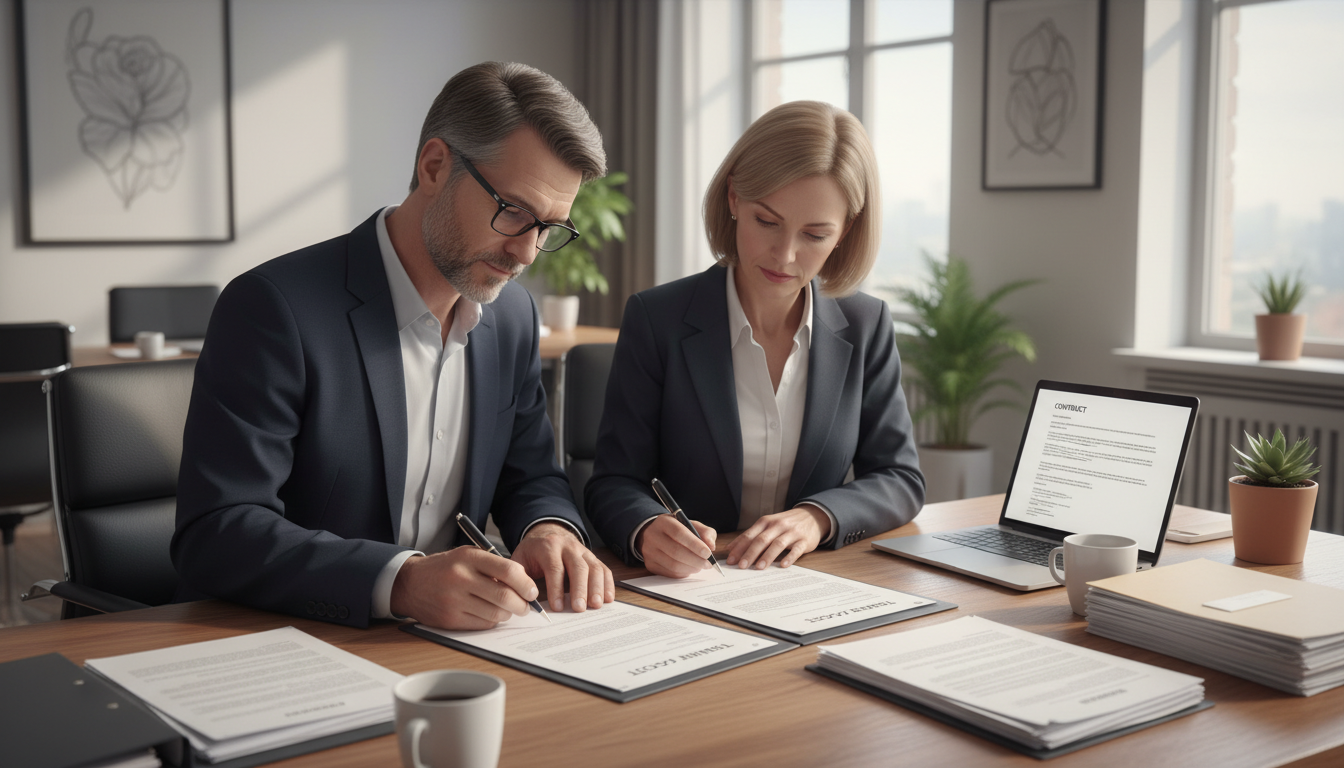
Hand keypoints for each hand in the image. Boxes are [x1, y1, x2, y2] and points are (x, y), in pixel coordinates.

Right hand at [390, 547, 538, 629]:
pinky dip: (492, 621)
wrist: (410, 583)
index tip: (532, 591)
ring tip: (506, 609)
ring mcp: (455, 600)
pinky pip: (482, 624)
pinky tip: (488, 613)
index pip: (508, 571)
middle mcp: (461, 578)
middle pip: (504, 596)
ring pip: (496, 614)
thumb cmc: (445, 568)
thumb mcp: (467, 556)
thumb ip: (494, 565)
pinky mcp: (450, 619)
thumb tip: (523, 583)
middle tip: (526, 606)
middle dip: (522, 604)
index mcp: (469, 558)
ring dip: (507, 614)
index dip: (526, 583)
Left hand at [511, 522, 614, 612]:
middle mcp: (568, 546)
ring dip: (597, 587)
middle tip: (579, 608)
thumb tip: (522, 599)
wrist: (546, 533)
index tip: (558, 607)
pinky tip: (607, 598)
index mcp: (548, 547)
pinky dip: (607, 584)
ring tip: (596, 605)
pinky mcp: (592, 557)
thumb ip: (519, 578)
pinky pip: (603, 569)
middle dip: (580, 589)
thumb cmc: (532, 552)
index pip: (554, 568)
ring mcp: (583, 551)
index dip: (556, 588)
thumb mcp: (519, 560)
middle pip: (578, 567)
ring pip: (594, 567)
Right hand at [636, 514, 717, 578]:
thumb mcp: (691, 525)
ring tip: (700, 566)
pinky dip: (684, 573)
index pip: (679, 533)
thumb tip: (711, 546)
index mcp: (663, 522)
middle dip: (696, 560)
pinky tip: (690, 568)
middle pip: (676, 551)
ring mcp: (649, 552)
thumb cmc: (677, 530)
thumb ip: (705, 532)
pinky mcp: (650, 565)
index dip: (695, 545)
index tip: (708, 553)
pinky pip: (670, 573)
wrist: (655, 534)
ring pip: (673, 565)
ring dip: (691, 568)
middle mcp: (653, 536)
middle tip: (708, 564)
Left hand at [727, 505, 829, 569]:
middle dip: (750, 553)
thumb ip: (751, 535)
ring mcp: (791, 532)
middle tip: (741, 566)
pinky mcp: (804, 540)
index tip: (730, 560)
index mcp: (766, 522)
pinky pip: (796, 549)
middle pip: (761, 540)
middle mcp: (777, 526)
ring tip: (758, 567)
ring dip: (767, 556)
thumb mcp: (768, 525)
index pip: (749, 535)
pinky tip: (783, 565)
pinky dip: (790, 557)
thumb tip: (730, 548)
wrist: (811, 516)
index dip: (739, 548)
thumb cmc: (785, 523)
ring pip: (777, 544)